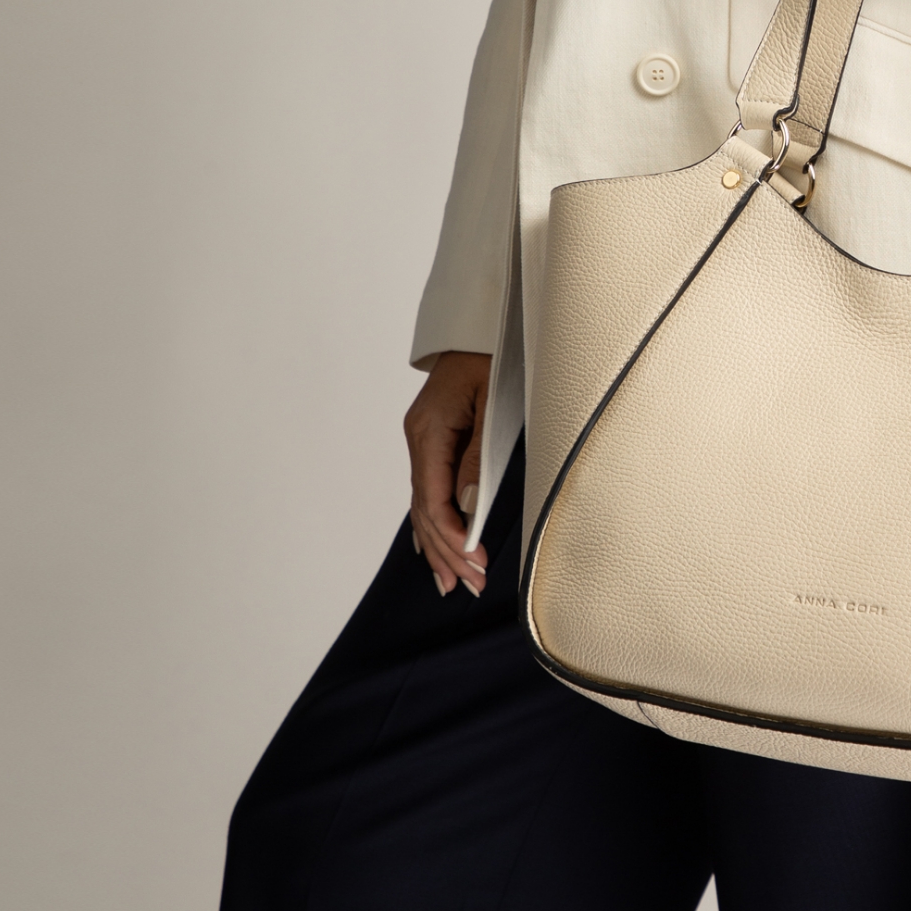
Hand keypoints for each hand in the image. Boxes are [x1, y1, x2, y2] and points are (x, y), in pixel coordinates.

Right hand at [403, 350, 491, 595]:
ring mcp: (421, 439)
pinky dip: (430, 522)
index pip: (434, 498)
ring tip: (451, 583)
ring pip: (423, 504)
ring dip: (438, 545)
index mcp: (429, 430)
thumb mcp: (492, 404)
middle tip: (471, 585)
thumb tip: (468, 508)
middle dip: (448, 551)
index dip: (453, 536)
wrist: (480, 325)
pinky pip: (426, 489)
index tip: (476, 563)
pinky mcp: (431, 439)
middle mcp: (418, 438)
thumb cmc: (492, 356)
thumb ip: (478, 457)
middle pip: (425, 508)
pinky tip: (431, 548)